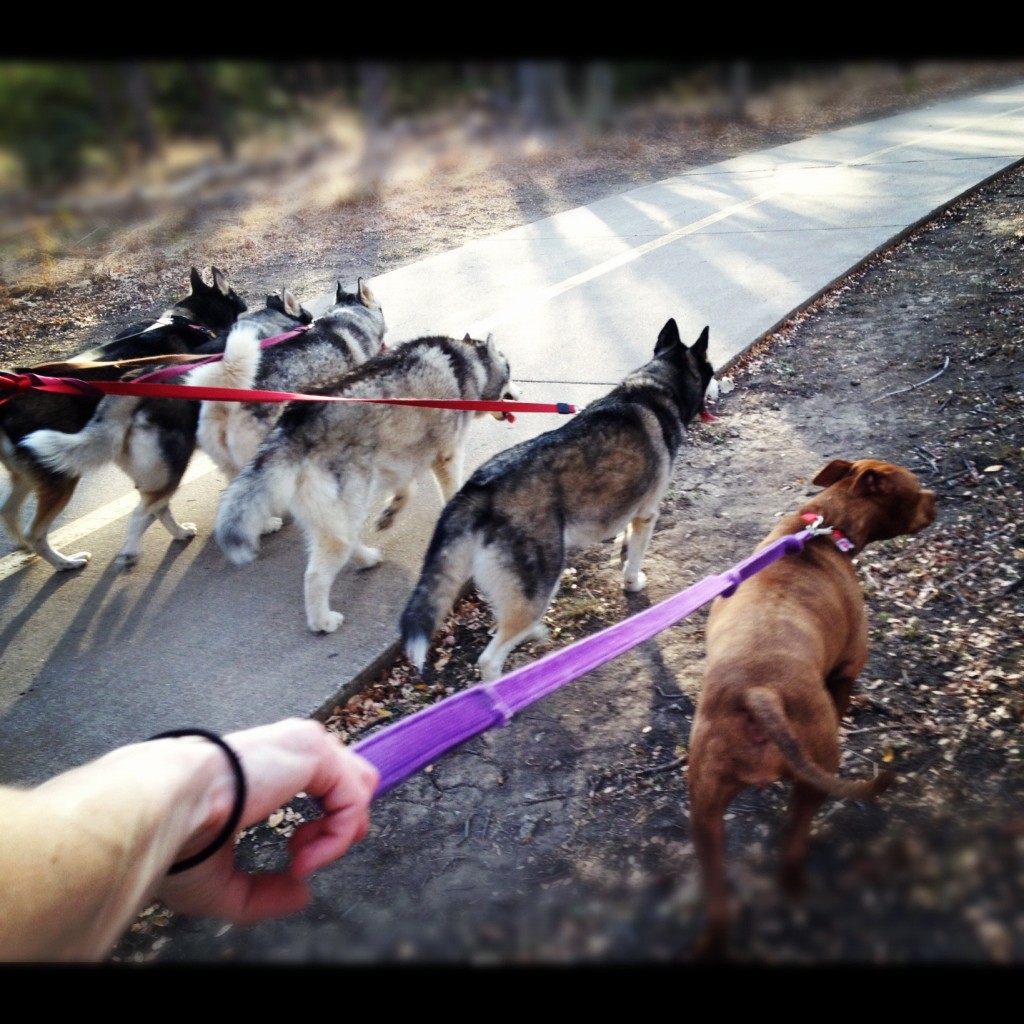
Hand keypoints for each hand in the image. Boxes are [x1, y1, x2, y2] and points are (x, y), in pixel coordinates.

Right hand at [156, 719, 377, 922]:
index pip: (327, 784)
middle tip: (305, 858)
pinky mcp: (314, 749)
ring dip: (338, 834)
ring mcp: (304, 743)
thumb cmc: (178, 837)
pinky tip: (303, 857)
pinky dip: (338, 836)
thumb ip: (265, 892)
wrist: (166, 807)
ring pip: (359, 786)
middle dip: (341, 827)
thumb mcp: (223, 881)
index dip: (325, 831)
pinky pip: (353, 797)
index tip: (294, 862)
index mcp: (271, 766)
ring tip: (302, 859)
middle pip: (354, 780)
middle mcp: (292, 749)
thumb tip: (302, 894)